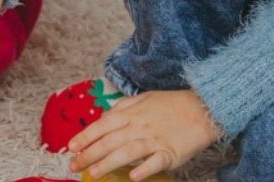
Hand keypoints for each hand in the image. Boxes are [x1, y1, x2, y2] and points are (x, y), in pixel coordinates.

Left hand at [68, 90, 221, 180]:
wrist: (203, 108)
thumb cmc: (171, 105)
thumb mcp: (143, 99)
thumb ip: (122, 109)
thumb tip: (103, 118)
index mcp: (132, 113)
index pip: (103, 125)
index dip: (85, 136)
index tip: (70, 147)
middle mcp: (140, 126)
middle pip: (110, 141)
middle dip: (89, 154)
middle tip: (73, 166)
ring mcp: (155, 140)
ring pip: (127, 152)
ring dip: (109, 163)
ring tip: (93, 173)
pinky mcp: (171, 152)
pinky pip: (156, 162)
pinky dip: (145, 169)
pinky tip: (133, 177)